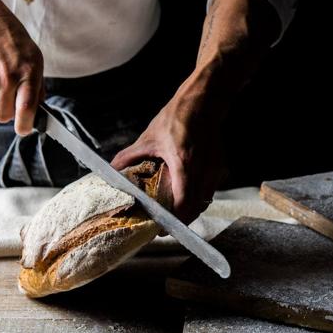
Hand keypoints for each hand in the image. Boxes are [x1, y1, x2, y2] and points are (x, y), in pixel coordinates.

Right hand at [0, 12, 43, 134]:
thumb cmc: (14, 42)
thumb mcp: (35, 60)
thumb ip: (38, 86)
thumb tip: (39, 109)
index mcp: (28, 74)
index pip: (26, 109)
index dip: (25, 125)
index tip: (24, 129)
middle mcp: (7, 78)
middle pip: (3, 115)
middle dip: (8, 114)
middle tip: (10, 102)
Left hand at [111, 88, 225, 224]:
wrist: (204, 102)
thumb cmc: (178, 117)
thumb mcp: (150, 137)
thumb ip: (130, 156)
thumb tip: (112, 169)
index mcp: (184, 163)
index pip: (184, 203)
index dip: (174, 221)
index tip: (162, 229)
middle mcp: (203, 170)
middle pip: (196, 208)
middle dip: (181, 220)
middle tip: (165, 225)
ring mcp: (215, 169)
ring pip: (204, 201)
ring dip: (191, 210)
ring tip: (175, 213)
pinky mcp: (220, 167)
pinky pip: (209, 191)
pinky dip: (198, 198)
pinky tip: (186, 195)